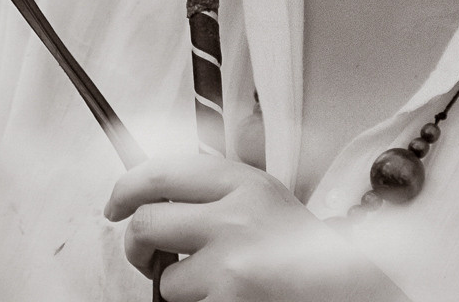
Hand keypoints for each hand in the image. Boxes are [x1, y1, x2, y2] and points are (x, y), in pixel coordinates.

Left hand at [106, 153, 407, 301]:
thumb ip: (216, 191)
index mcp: (244, 182)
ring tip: (208, 283)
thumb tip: (151, 192)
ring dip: (174, 286)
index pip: (162, 171)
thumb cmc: (301, 253)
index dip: (126, 187)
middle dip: (134, 244)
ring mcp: (231, 262)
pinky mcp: (228, 300)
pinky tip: (224, 298)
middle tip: (143, 254)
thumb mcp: (264, 200)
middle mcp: (236, 216)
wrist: (343, 290)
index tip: (115, 204)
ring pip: (163, 275)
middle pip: (147, 221)